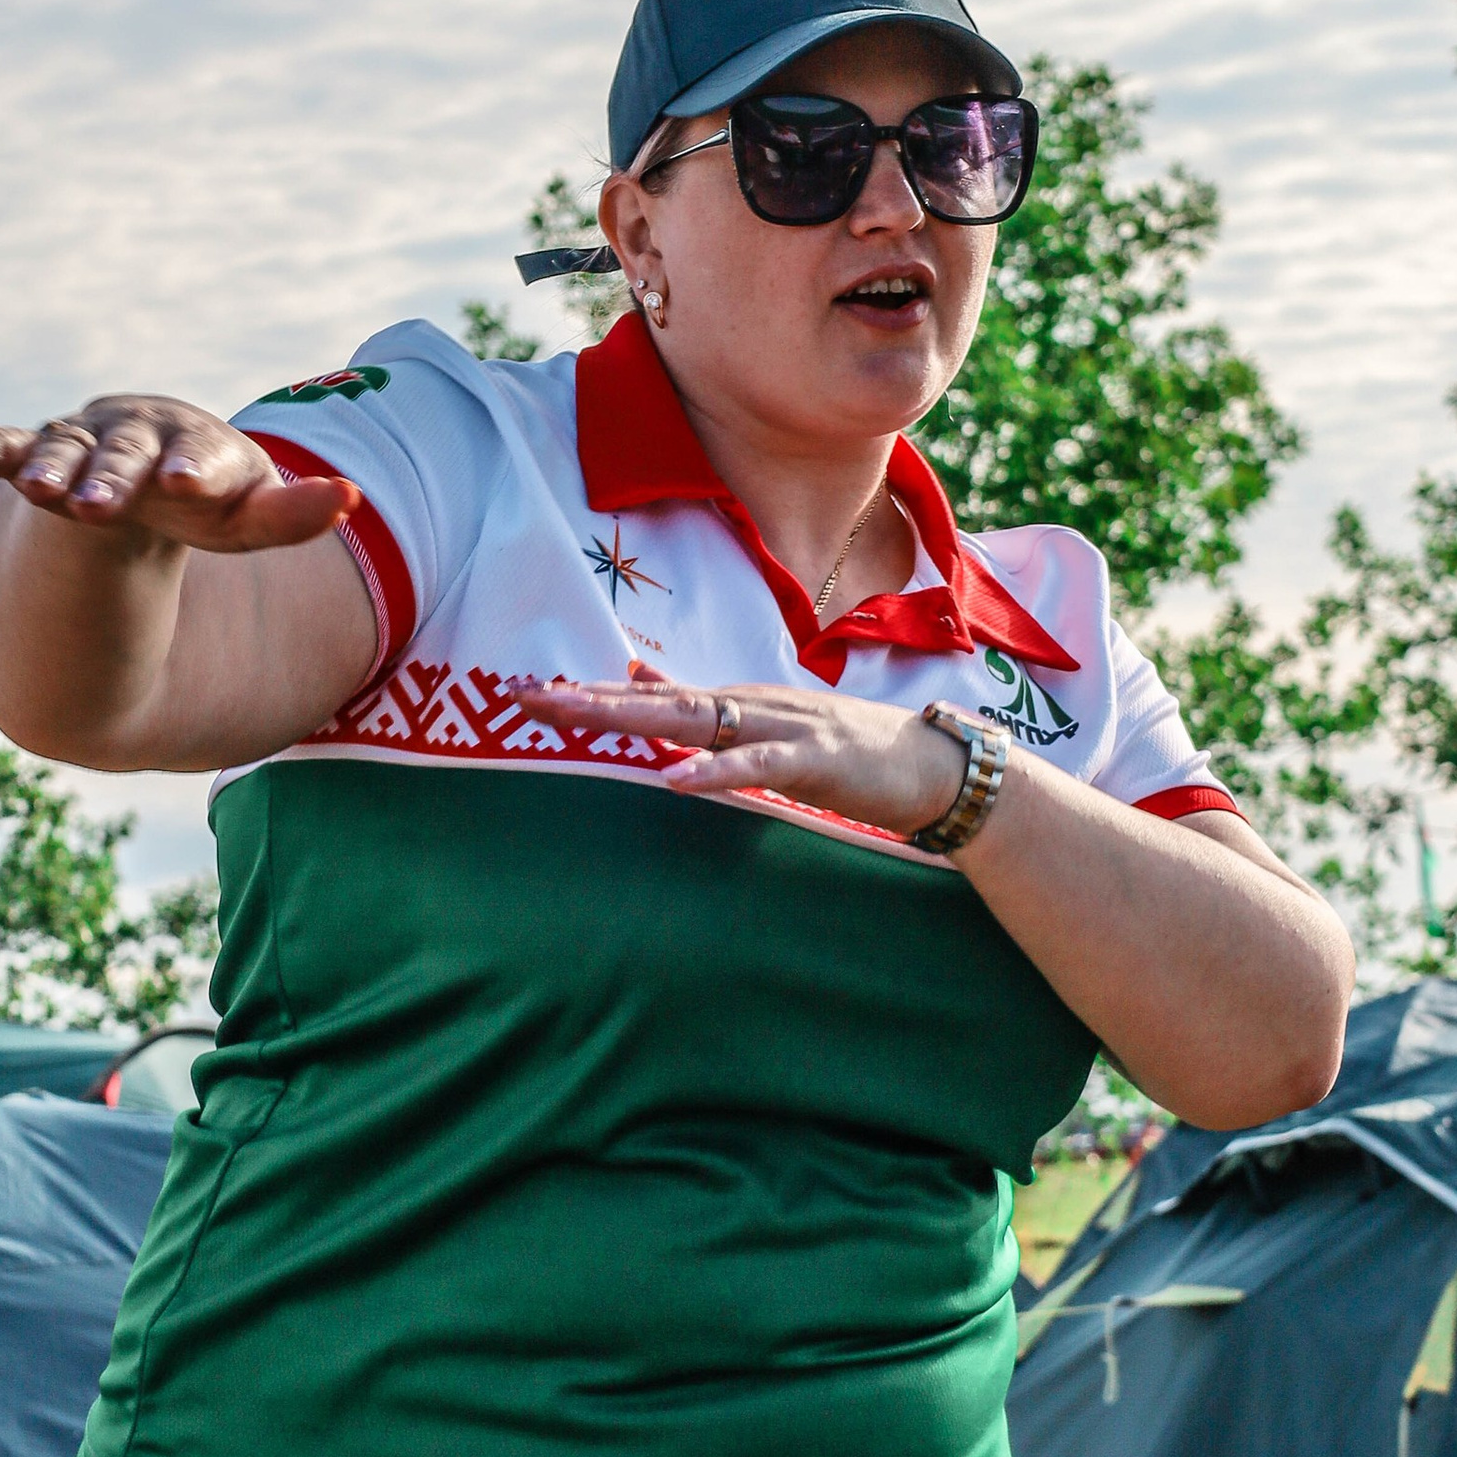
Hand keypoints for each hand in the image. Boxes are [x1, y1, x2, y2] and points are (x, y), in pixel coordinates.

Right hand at [0, 396, 357, 555]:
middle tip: (99, 507)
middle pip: (123, 457)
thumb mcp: (248, 518)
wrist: (150, 463)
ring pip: (63, 452)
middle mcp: (134, 437)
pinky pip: (4, 447)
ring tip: (41, 493)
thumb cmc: (208, 497)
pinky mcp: (35, 454)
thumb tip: (355, 500)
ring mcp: (82, 443)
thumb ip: (294, 514)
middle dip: (112, 479)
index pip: (197, 457)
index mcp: (191, 446)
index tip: (189, 485)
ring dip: (51, 469)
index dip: (194, 470)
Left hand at [518, 662, 969, 838]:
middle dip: (589, 701)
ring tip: (578, 718)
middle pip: (656, 702)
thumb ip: (702, 705)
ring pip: (697, 721)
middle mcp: (750, 705)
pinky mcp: (815, 760)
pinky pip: (758, 765)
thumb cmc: (849, 751)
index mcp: (735, 703)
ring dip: (634, 719)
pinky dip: (716, 771)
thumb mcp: (765, 725)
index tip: (526, 696)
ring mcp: (782, 728)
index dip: (588, 696)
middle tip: (524, 698)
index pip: (649, 697)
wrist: (932, 764)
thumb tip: (639, 677)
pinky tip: (676, 779)